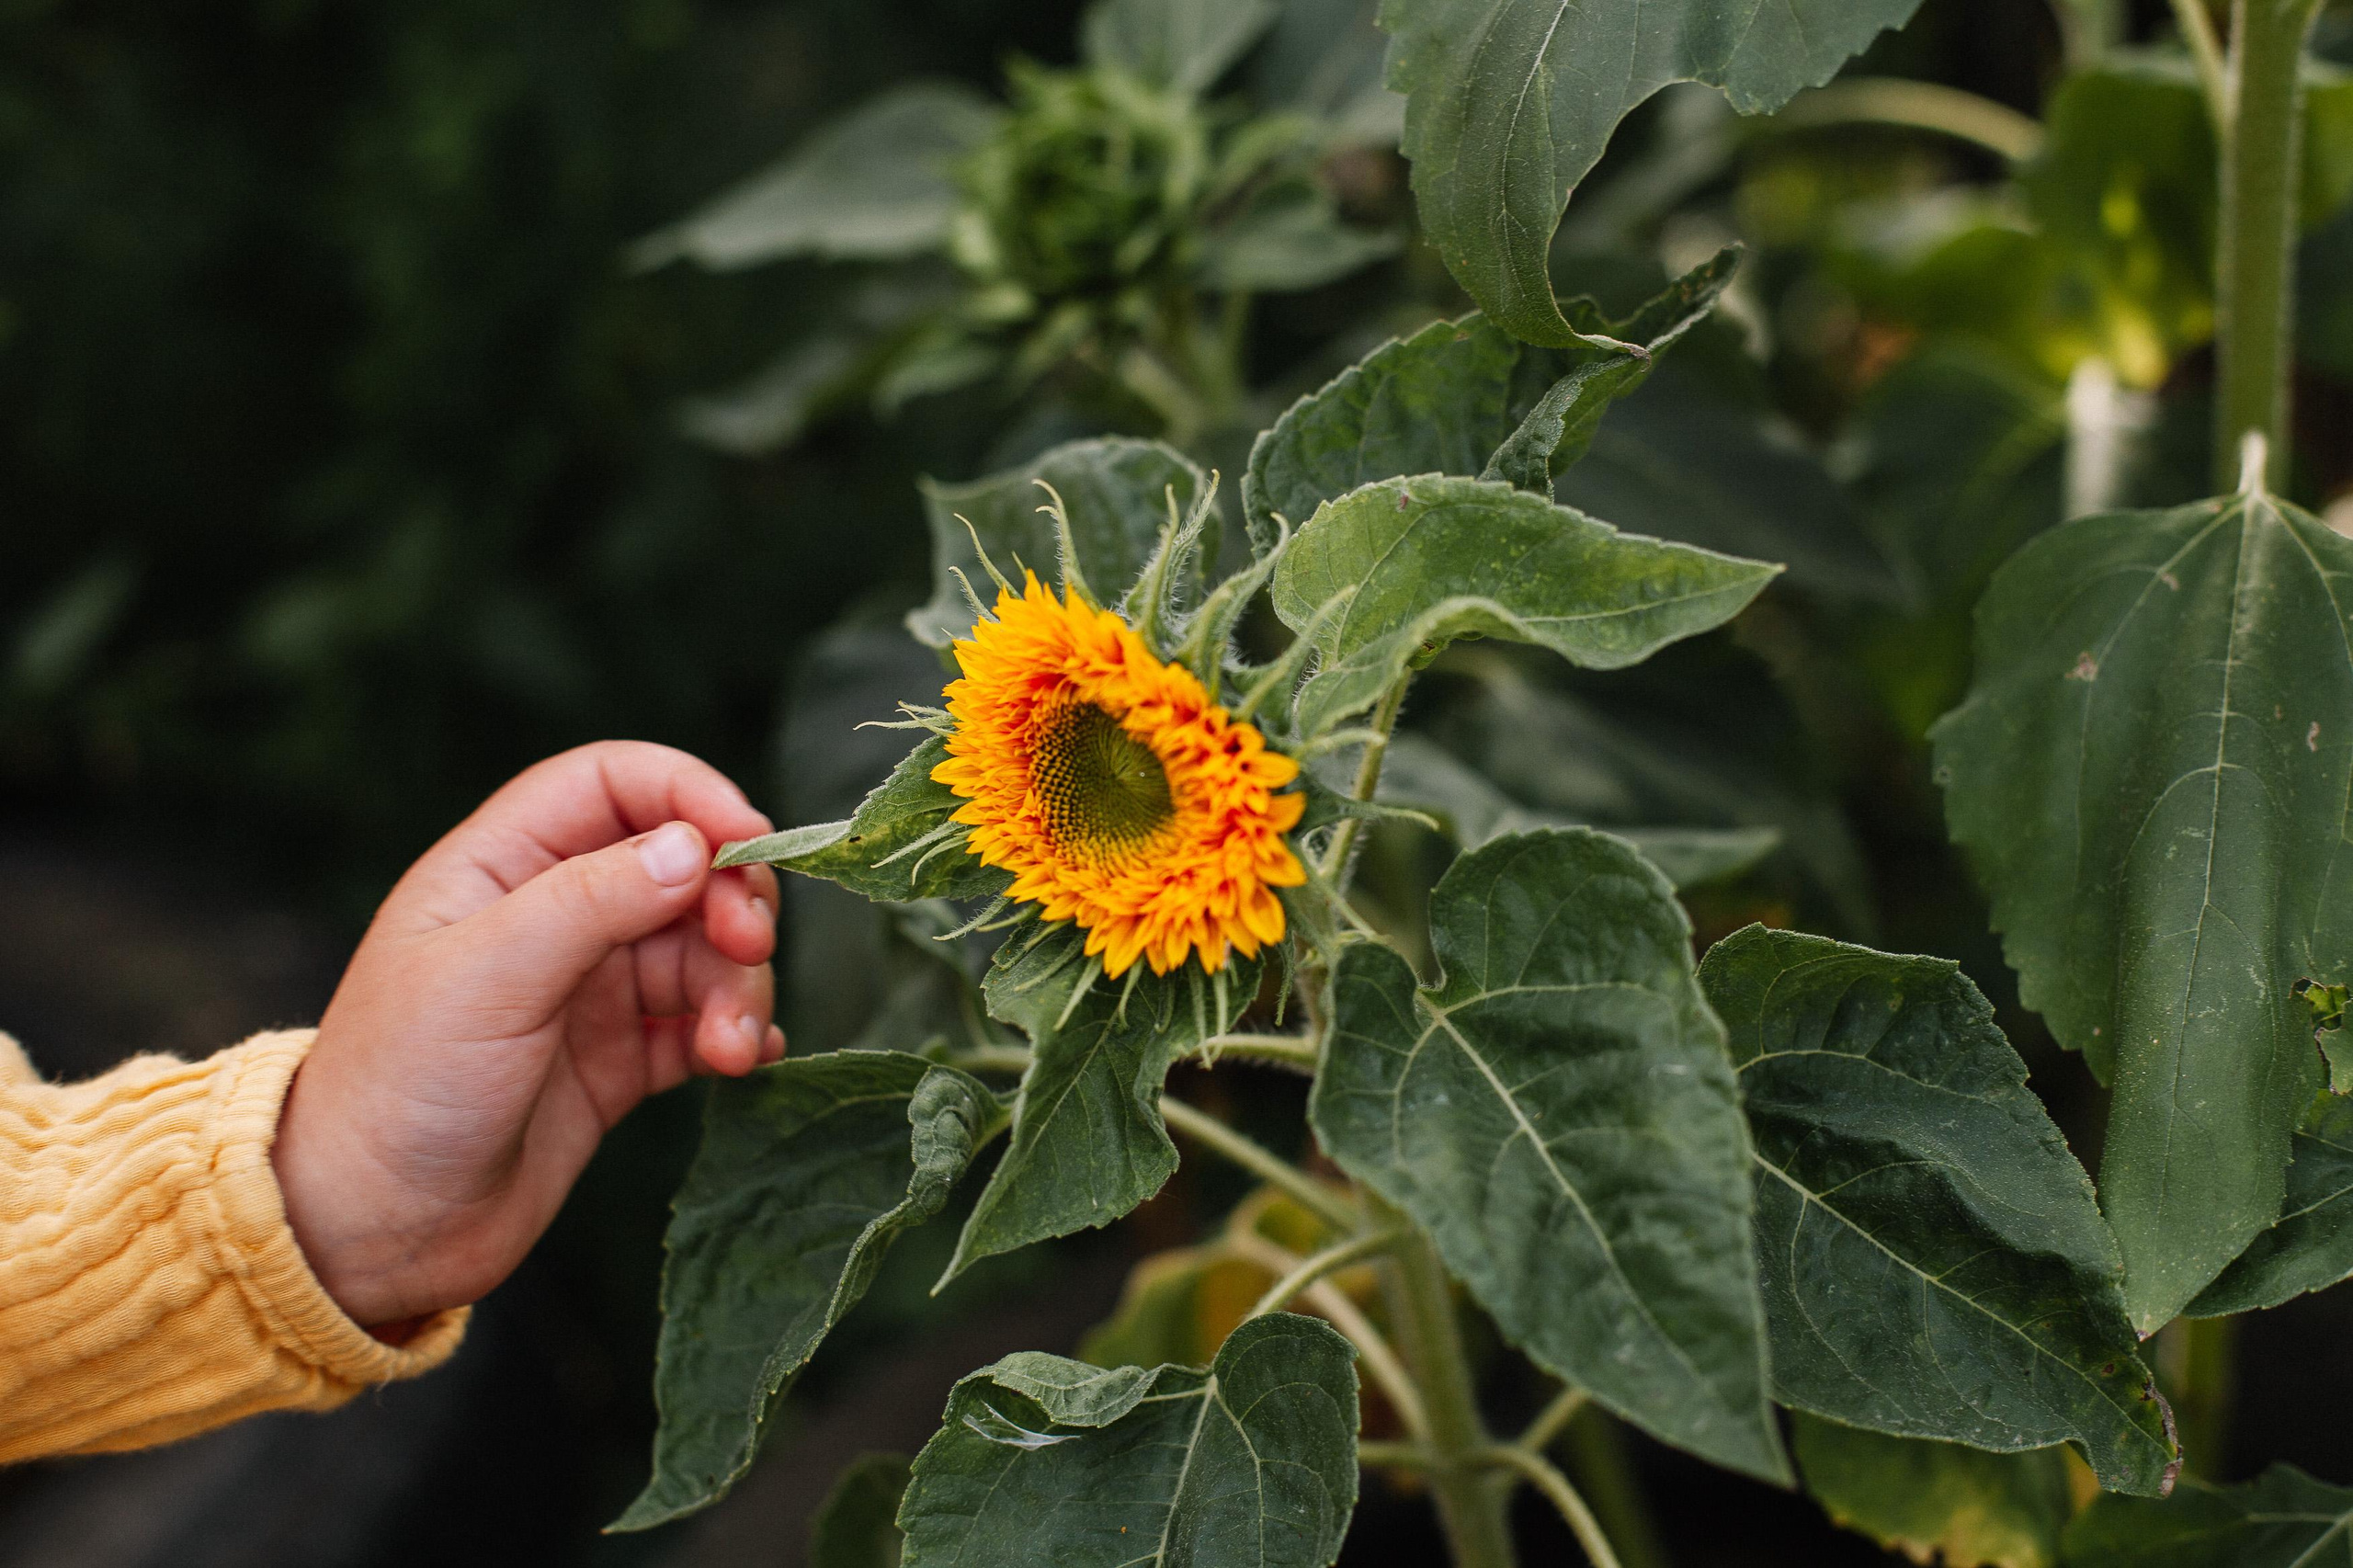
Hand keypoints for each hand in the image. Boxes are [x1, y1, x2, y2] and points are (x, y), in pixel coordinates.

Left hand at [272, 741, 782, 1328]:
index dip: (689, 793)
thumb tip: (696, 847)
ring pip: (702, 950)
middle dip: (729, 900)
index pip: (614, 783)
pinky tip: (745, 1060)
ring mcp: (589, 990)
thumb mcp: (489, 975)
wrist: (372, 1232)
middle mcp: (552, 915)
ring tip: (729, 1048)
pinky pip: (703, 1023)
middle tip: (748, 949)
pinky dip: (738, 1033)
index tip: (749, 837)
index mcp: (502, 866)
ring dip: (738, 986)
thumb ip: (593, 899)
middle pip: (680, 865)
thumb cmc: (400, 1086)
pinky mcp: (619, 1062)